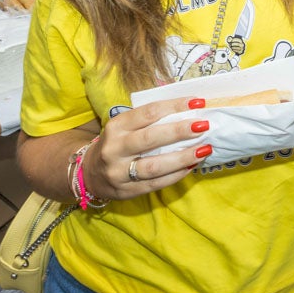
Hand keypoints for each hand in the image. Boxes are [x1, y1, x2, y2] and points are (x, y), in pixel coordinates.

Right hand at [83, 97, 212, 200]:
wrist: (89, 174)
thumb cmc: (116, 144)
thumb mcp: (124, 127)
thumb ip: (149, 120)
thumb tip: (187, 111)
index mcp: (116, 126)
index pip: (148, 112)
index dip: (174, 106)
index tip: (198, 102)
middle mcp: (115, 148)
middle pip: (150, 138)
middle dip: (179, 131)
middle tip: (204, 125)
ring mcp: (119, 172)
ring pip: (154, 165)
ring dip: (182, 157)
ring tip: (204, 149)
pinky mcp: (126, 191)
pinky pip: (155, 184)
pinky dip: (176, 175)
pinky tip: (192, 166)